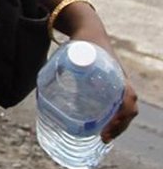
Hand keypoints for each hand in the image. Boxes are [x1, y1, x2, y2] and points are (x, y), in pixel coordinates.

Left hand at [68, 11, 139, 140]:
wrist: (90, 30)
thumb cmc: (81, 44)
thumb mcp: (72, 55)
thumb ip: (57, 70)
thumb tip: (38, 94)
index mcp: (116, 74)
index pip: (128, 99)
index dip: (121, 118)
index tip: (106, 130)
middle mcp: (121, 80)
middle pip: (129, 108)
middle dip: (119, 126)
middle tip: (103, 138)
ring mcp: (120, 83)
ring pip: (126, 108)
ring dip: (118, 124)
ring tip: (103, 137)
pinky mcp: (115, 85)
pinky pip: (121, 104)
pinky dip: (116, 117)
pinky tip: (104, 126)